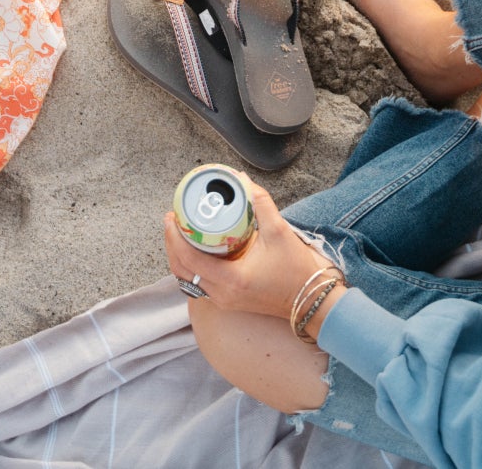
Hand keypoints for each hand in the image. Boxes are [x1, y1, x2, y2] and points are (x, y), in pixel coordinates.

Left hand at [162, 176, 332, 319]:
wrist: (310, 301)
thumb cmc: (296, 270)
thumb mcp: (279, 231)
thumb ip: (260, 202)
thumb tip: (241, 179)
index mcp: (232, 279)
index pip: (189, 260)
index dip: (174, 238)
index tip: (171, 217)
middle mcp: (222, 294)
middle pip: (182, 271)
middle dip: (172, 245)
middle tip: (172, 221)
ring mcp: (224, 301)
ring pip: (188, 279)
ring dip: (180, 257)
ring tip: (181, 232)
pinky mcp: (228, 302)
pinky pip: (200, 284)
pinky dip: (192, 268)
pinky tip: (196, 250)